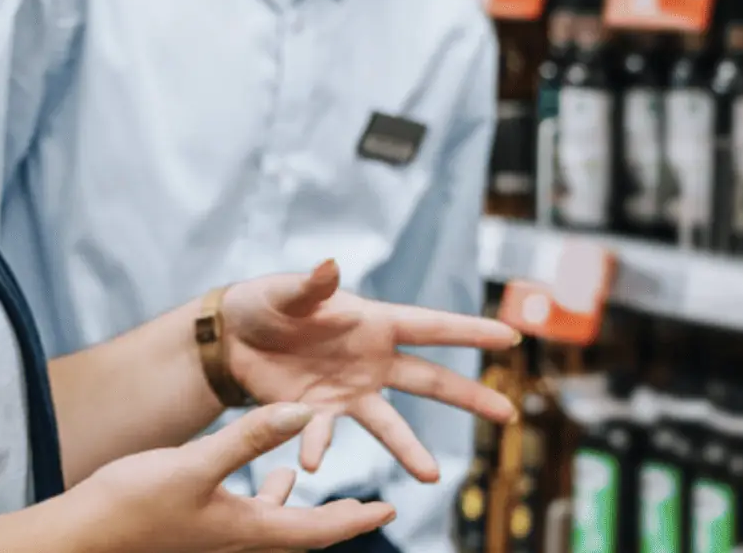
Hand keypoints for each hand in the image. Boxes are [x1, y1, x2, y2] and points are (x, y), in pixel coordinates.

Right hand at [72, 403, 395, 552]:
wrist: (83, 536)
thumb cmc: (135, 503)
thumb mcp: (196, 463)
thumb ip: (248, 438)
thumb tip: (300, 410)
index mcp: (247, 530)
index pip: (316, 531)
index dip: (355, 520)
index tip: (389, 509)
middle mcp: (237, 541)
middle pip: (301, 534)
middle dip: (335, 520)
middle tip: (367, 506)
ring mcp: (213, 538)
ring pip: (269, 526)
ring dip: (294, 508)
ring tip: (305, 482)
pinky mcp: (192, 529)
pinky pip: (240, 517)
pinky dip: (257, 497)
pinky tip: (247, 477)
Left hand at [222, 260, 520, 481]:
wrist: (232, 338)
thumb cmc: (267, 303)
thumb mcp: (286, 291)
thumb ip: (310, 286)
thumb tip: (329, 265)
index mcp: (373, 323)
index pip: (430, 327)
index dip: (469, 331)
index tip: (510, 338)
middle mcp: (371, 361)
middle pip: (430, 380)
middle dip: (469, 397)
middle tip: (508, 414)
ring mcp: (349, 392)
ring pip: (389, 424)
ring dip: (409, 449)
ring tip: (431, 477)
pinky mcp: (318, 414)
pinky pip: (324, 434)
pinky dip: (317, 446)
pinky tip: (310, 460)